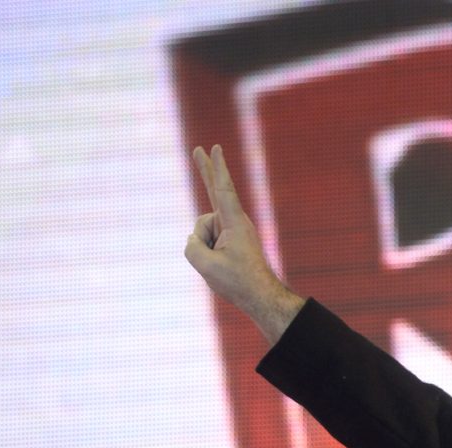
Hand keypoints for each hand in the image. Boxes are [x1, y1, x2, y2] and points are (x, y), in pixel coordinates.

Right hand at [185, 145, 302, 344]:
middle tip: (198, 149)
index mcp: (234, 223)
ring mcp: (231, 230)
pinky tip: (219, 264)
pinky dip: (206, 253)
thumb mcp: (205, 266)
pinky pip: (205, 240)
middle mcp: (234, 221)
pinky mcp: (229, 239)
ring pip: (201, 231)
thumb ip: (191, 247)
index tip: (215, 148)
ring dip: (203, 249)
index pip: (223, 190)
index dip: (217, 168)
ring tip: (221, 264)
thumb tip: (193, 240)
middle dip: (205, 170)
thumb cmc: (237, 281)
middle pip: (214, 191)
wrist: (259, 296)